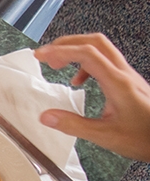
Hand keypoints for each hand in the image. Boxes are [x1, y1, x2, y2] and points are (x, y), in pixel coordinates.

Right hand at [34, 33, 149, 161]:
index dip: (61, 51)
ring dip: (77, 50)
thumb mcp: (105, 136)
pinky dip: (87, 63)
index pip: (87, 54)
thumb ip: (74, 125)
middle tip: (47, 54)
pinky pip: (106, 61)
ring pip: (101, 49)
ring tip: (58, 64)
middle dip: (67, 43)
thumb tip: (47, 116)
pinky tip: (79, 80)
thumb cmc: (144, 137)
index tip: (41, 56)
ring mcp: (127, 76)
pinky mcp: (128, 82)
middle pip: (95, 42)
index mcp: (117, 83)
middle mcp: (123, 74)